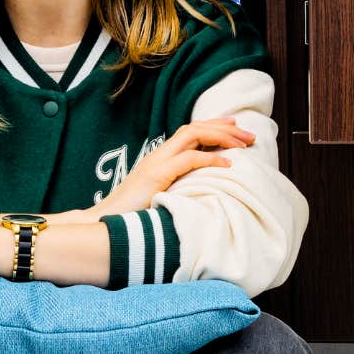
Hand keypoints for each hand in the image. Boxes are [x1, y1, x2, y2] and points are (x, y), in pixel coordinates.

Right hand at [91, 118, 254, 216]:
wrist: (104, 226)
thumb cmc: (131, 217)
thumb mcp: (159, 198)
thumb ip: (176, 189)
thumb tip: (201, 194)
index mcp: (159, 158)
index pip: (189, 131)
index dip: (214, 127)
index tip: (236, 131)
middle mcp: (158, 155)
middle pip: (194, 127)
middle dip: (224, 128)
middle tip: (249, 135)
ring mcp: (156, 163)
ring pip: (192, 135)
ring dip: (220, 137)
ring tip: (243, 144)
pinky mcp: (156, 176)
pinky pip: (188, 160)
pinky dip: (210, 159)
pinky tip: (228, 165)